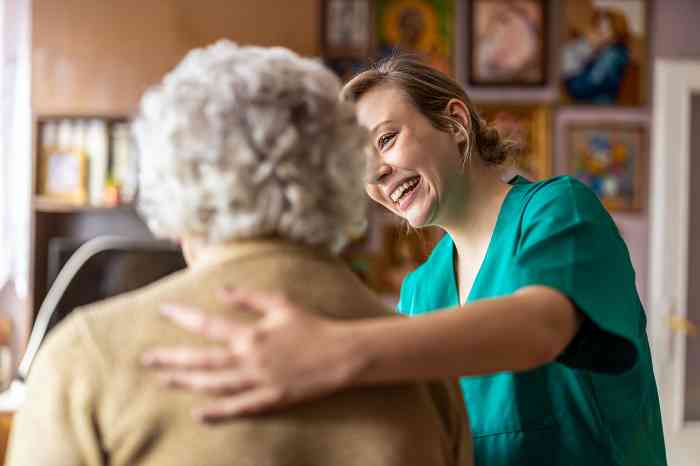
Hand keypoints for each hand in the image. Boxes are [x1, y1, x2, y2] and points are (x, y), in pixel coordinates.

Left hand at [142, 288, 363, 421]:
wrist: (340, 354)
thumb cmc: (311, 326)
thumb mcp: (281, 304)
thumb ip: (249, 297)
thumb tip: (221, 290)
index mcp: (251, 334)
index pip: (208, 325)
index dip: (183, 317)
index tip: (163, 310)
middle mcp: (249, 359)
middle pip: (202, 360)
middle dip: (172, 359)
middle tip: (147, 359)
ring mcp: (258, 382)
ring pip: (214, 385)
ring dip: (187, 383)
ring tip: (164, 380)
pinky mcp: (269, 399)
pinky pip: (238, 408)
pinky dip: (217, 413)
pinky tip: (198, 414)